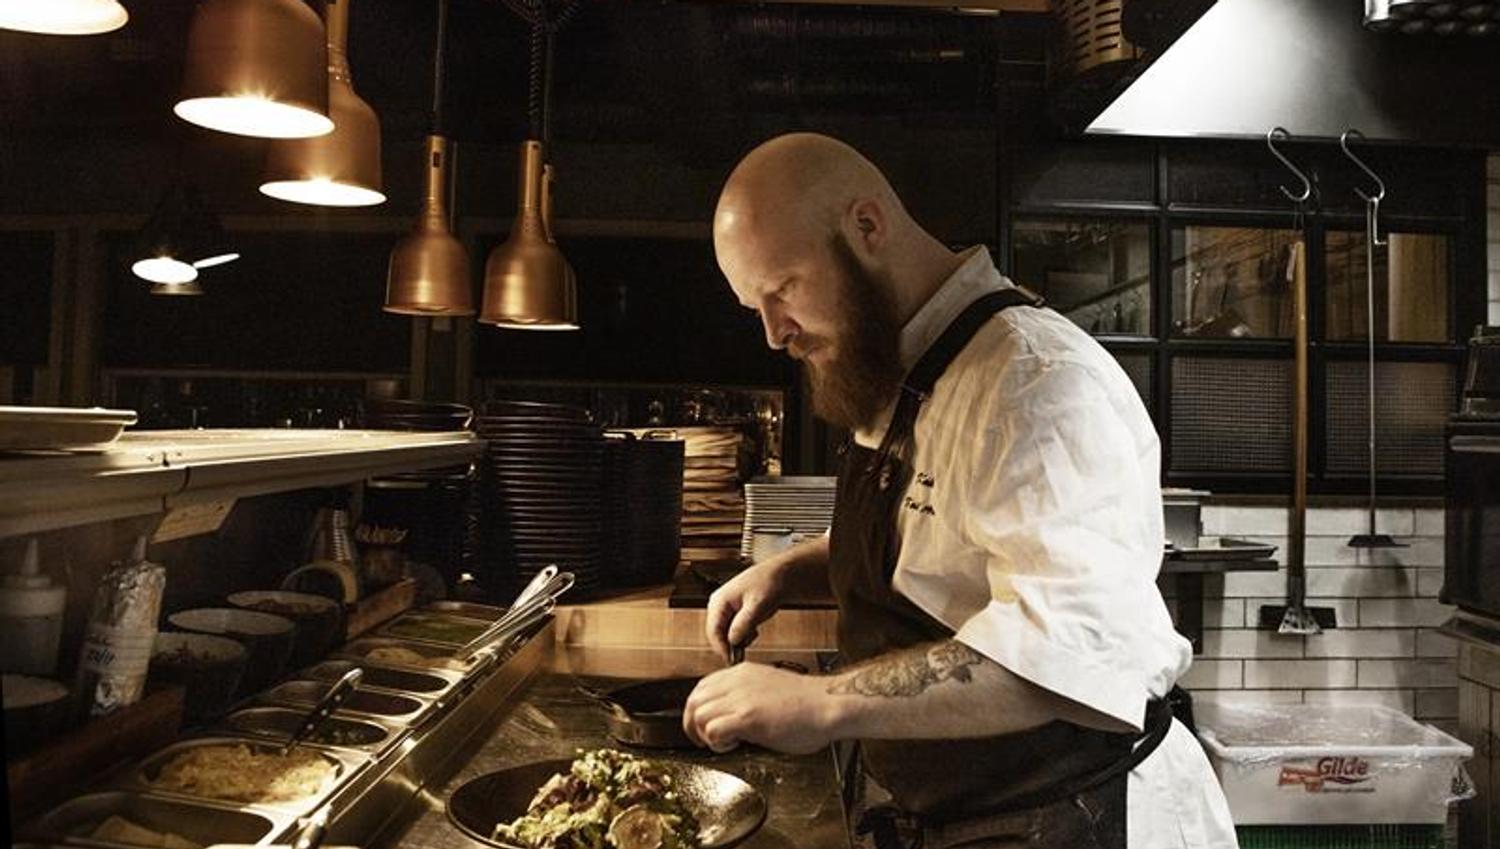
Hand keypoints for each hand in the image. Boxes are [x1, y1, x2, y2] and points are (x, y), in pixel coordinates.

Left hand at [682, 664, 837, 754]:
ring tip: (722, 743)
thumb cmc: (808, 704)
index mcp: (742, 673)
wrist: (829, 705)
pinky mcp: (747, 717)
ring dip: (705, 734)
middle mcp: (737, 681)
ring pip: (698, 714)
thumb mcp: (769, 688)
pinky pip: (713, 730)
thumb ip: (747, 696)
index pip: (702, 687)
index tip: (702, 724)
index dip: (698, 709)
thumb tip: (732, 714)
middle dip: (693, 724)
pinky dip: (717, 743)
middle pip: (694, 700)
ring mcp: (741, 698)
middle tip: (703, 740)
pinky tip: (733, 745)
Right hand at [704, 560, 785, 661]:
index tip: (732, 661)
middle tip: (743, 654)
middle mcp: (719, 605)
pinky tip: (754, 630)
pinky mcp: (735, 614)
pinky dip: (743, 635)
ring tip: (754, 633)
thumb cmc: (769, 584)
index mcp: (719, 601)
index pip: (713, 630)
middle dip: (730, 645)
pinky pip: (734, 631)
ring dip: (738, 640)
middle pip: (717, 634)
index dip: (721, 648)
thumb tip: (732, 642)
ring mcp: (726, 609)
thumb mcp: (758, 605)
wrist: (781, 575)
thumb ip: (744, 624)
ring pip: (726, 634)